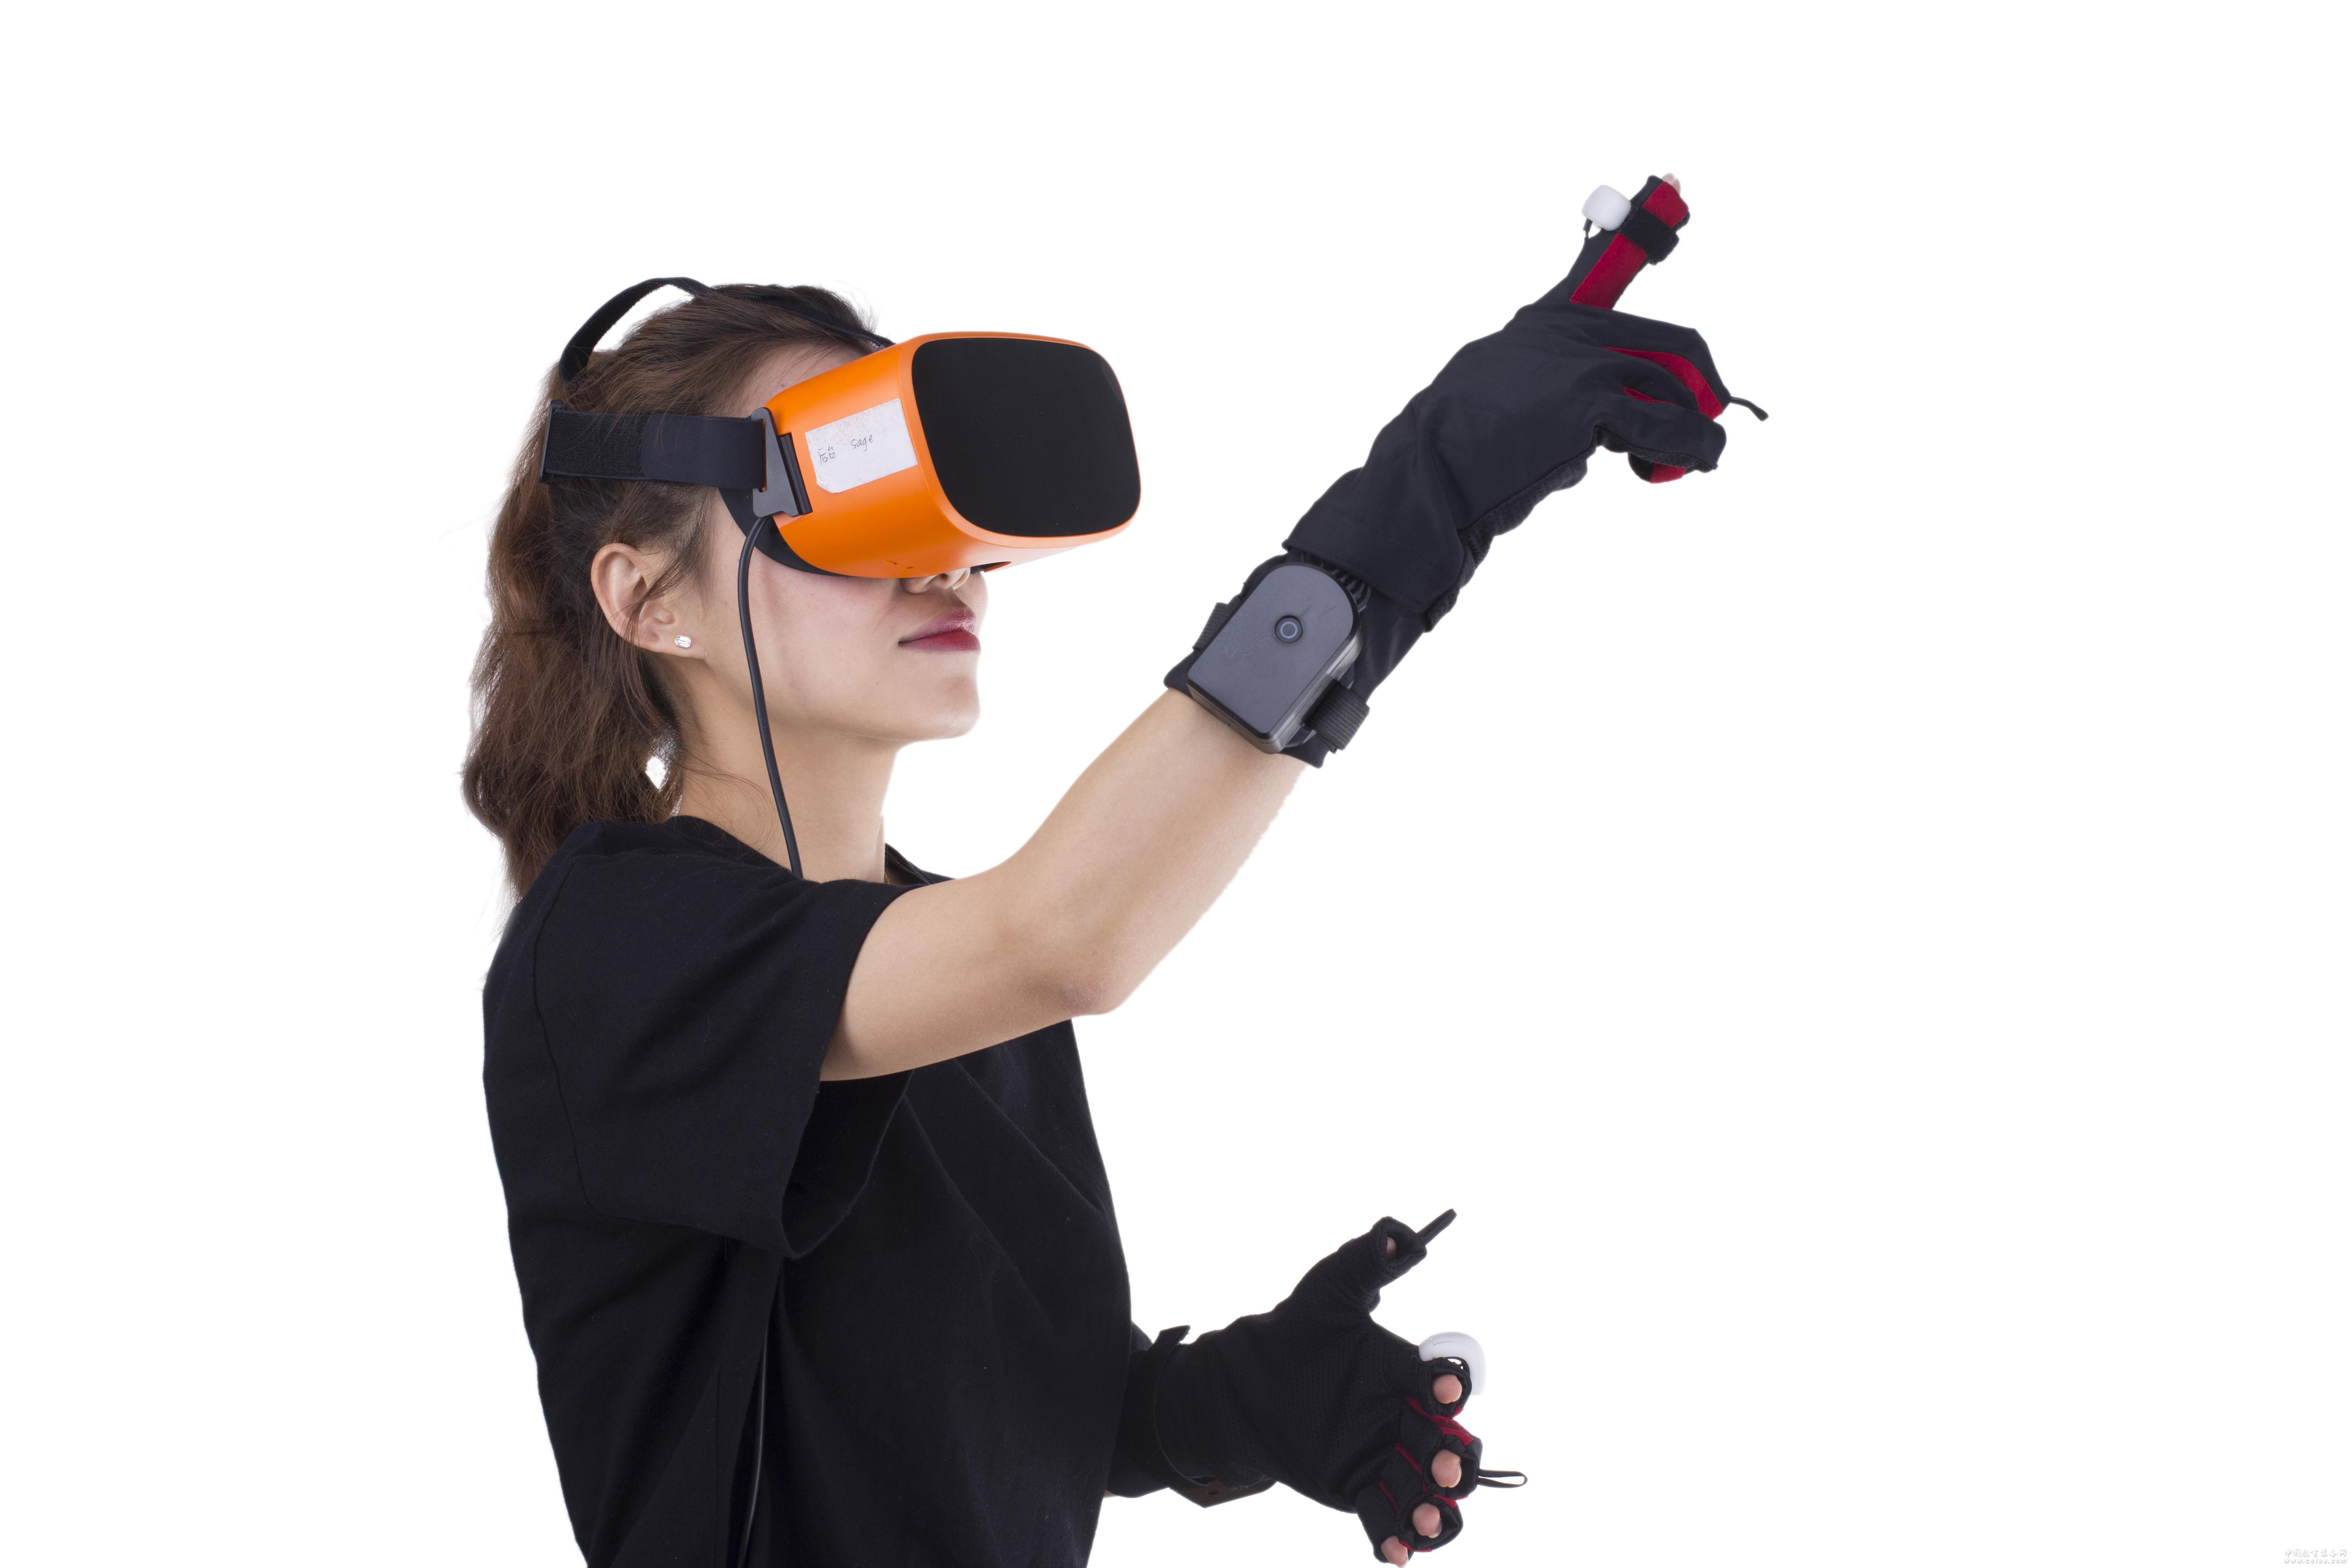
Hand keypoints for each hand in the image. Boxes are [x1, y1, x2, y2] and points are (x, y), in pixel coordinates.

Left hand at [1148, 1212, 1519, 1559]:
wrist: (1249, 1382)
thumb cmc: (1299, 1329)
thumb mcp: (1329, 1289)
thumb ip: (1366, 1257)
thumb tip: (1399, 1235)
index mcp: (1407, 1373)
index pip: (1440, 1381)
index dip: (1446, 1385)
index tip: (1441, 1389)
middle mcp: (1405, 1418)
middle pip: (1447, 1445)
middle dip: (1453, 1458)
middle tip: (1442, 1465)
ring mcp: (1385, 1458)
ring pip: (1426, 1490)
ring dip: (1436, 1508)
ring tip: (1427, 1517)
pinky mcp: (1358, 1490)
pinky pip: (1385, 1519)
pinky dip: (1398, 1539)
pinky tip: (1398, 1553)